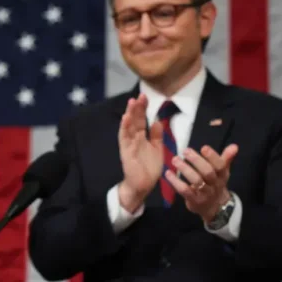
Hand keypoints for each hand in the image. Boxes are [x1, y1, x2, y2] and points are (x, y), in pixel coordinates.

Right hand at [117, 94, 164, 211]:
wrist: (143, 185)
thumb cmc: (148, 168)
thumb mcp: (157, 149)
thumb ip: (156, 136)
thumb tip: (157, 121)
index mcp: (142, 137)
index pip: (142, 119)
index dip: (143, 108)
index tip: (145, 96)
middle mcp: (134, 138)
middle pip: (135, 120)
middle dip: (137, 108)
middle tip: (140, 95)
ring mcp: (129, 144)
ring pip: (128, 126)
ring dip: (129, 114)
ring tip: (132, 102)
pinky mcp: (125, 151)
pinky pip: (124, 138)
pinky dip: (124, 128)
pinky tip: (125, 118)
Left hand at [165, 144, 238, 222]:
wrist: (214, 208)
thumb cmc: (214, 184)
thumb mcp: (222, 172)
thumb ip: (226, 158)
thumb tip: (235, 146)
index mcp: (222, 175)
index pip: (220, 165)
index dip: (213, 157)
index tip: (204, 147)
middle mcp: (215, 184)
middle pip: (208, 172)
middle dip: (197, 161)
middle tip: (185, 151)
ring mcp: (205, 193)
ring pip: (196, 181)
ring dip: (185, 169)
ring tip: (175, 160)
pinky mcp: (194, 201)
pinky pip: (185, 191)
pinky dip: (176, 182)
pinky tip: (168, 173)